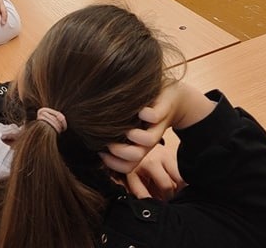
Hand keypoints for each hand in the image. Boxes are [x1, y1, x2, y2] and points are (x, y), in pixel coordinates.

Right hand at [99, 83, 214, 174]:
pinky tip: (139, 109)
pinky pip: (154, 116)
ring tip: (126, 125)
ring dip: (133, 135)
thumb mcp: (131, 124)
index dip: (112, 164)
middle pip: (135, 158)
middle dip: (119, 151)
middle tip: (110, 138)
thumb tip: (90, 141)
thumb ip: (116, 134)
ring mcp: (157, 125)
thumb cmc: (148, 111)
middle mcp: (149, 139)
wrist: (176, 98)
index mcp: (141, 145)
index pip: (127, 167)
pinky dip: (145, 114)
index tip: (101, 150)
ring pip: (147, 141)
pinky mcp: (162, 109)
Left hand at [125, 142, 183, 199]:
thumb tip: (149, 204)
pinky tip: (174, 179)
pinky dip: (181, 176)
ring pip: (184, 174)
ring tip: (173, 187)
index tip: (165, 200)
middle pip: (181, 179)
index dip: (167, 196)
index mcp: (152, 163)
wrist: (138, 146)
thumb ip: (140, 192)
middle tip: (172, 194)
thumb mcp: (133, 178)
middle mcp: (164, 156)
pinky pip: (184, 169)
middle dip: (178, 190)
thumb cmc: (136, 164)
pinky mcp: (177, 153)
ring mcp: (172, 153)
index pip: (167, 185)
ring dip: (180, 183)